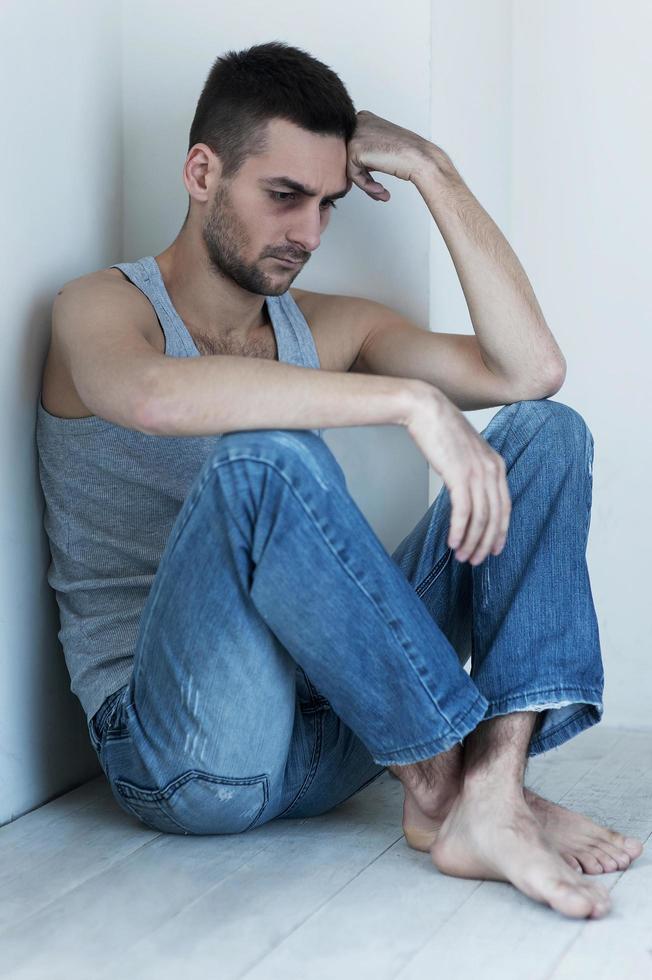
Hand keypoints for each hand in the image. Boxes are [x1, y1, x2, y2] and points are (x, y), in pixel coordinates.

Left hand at [346, 109, 432, 201]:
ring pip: (350, 166)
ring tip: (380, 192)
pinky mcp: (355, 148)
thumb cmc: (407, 154)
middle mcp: (358, 122)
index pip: (354, 147)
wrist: (419, 158)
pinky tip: (380, 189)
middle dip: (363, 176)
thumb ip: (366, 150)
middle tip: (377, 190)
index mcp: (365, 118)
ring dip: (365, 183)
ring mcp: (356, 133)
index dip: (363, 167)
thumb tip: (354, 164)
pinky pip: (352, 174)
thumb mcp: (382, 145)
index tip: (375, 180)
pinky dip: (365, 185)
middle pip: (350, 156)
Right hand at [405, 387, 511, 564]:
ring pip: (481, 518)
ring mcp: (477, 472)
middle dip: (486, 543)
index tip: (494, 549)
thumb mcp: (465, 452)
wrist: (426, 409)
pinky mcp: (459, 475)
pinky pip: (463, 512)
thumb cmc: (440, 430)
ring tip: (462, 556)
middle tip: (476, 560)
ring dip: (472, 541)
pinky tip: (453, 542)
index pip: (504, 506)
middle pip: (495, 516)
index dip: (500, 531)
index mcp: (497, 464)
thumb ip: (472, 472)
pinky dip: (460, 531)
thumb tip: (467, 494)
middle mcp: (492, 469)